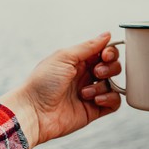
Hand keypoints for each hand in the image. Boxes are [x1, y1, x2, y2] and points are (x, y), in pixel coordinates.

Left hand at [0, 32, 121, 148]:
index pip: (104, 52)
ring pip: (113, 84)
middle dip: (109, 68)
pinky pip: (114, 102)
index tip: (105, 55)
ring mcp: (91, 93)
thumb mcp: (64, 57)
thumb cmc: (42, 83)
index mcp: (79, 61)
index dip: (110, 52)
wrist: (33, 113)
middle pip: (113, 67)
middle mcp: (86, 76)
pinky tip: (95, 100)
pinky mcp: (94, 110)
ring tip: (85, 92)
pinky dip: (110, 99)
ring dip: (102, 86)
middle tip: (96, 73)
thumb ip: (89, 46)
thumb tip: (107, 34)